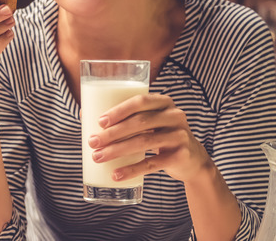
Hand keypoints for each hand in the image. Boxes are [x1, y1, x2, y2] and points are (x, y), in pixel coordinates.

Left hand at [87, 94, 211, 183]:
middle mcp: (174, 116)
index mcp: (163, 102)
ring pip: (144, 142)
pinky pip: (152, 163)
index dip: (119, 110)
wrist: (192, 160)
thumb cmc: (160, 135)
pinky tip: (116, 175)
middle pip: (140, 122)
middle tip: (92, 142)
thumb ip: (125, 118)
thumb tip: (84, 114)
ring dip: (117, 151)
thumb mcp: (149, 122)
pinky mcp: (180, 156)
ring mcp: (180, 136)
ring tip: (98, 157)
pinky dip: (132, 170)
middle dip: (113, 133)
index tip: (99, 121)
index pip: (140, 101)